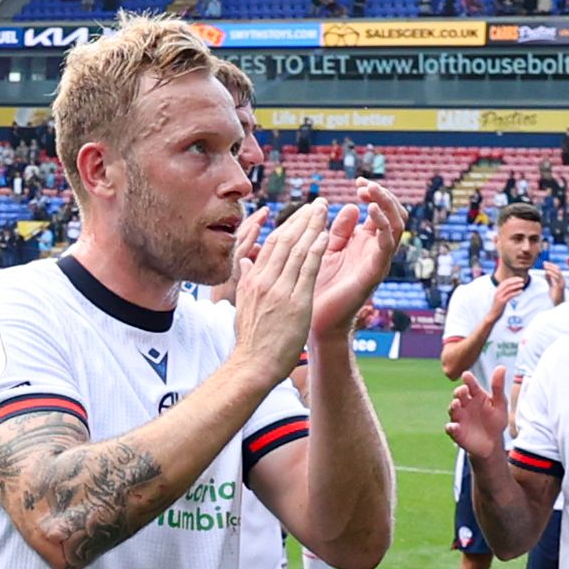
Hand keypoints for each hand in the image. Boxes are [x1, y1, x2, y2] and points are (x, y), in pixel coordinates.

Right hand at [228, 197, 333, 362]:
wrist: (253, 365)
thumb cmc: (250, 341)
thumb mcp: (243, 305)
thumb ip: (245, 280)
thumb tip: (245, 261)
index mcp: (253, 279)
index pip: (272, 244)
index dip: (289, 225)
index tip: (302, 213)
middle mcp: (265, 280)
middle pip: (285, 240)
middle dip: (303, 218)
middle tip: (318, 203)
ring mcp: (279, 290)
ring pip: (296, 250)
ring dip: (312, 227)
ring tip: (325, 211)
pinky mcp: (295, 302)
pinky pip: (306, 270)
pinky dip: (315, 251)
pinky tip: (325, 236)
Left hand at [304, 179, 403, 341]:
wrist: (315, 321)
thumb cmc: (317, 286)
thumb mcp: (326, 249)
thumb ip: (338, 230)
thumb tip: (352, 206)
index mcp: (364, 242)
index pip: (381, 211)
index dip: (374, 193)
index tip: (358, 182)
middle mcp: (375, 250)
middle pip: (395, 214)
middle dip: (383, 194)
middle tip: (364, 183)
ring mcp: (378, 261)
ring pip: (396, 225)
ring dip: (385, 204)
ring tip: (370, 191)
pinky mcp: (374, 272)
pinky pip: (386, 244)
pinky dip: (382, 224)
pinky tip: (370, 210)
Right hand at [449, 373, 512, 466]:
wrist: (492, 444)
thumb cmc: (495, 421)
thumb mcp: (500, 404)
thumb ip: (498, 387)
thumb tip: (501, 366)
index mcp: (476, 396)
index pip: (471, 385)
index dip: (469, 380)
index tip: (467, 375)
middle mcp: (465, 404)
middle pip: (459, 395)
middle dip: (459, 392)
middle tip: (463, 390)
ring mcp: (459, 417)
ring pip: (453, 409)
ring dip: (453, 406)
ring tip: (456, 404)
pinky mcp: (456, 431)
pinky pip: (450, 428)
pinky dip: (451, 427)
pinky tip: (454, 426)